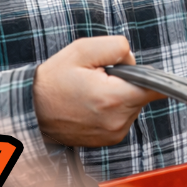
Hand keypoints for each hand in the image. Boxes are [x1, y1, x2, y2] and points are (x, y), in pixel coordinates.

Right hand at [33, 36, 165, 147]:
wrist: (31, 111)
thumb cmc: (54, 80)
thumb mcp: (83, 50)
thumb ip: (117, 47)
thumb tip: (134, 60)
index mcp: (113, 98)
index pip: (154, 88)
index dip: (149, 74)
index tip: (137, 70)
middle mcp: (117, 121)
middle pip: (143, 93)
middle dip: (128, 81)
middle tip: (102, 77)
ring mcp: (114, 133)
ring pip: (134, 105)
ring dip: (121, 95)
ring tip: (94, 91)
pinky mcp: (110, 139)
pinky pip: (124, 117)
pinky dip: (115, 108)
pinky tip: (94, 104)